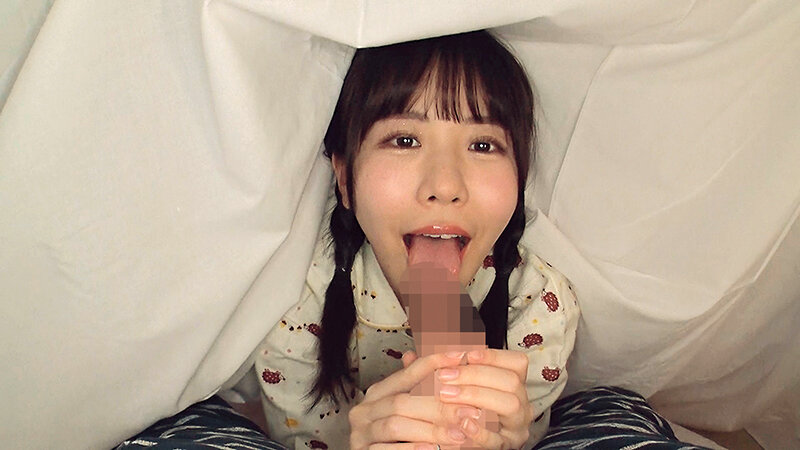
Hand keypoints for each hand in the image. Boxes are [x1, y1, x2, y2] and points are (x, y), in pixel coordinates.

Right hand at [348, 351, 483, 449]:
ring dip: (430, 430)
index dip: (432, 364)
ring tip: (458, 435)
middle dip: (438, 407)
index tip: (458, 357)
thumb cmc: (394, 436)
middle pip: (402, 402)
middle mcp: (365, 410)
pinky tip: (433, 449)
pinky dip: (412, 449)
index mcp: (377, 393)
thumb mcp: (405, 409)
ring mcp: (362, 432)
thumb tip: (430, 357)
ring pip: (395, 425)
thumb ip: (416, 387)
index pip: (405, 373)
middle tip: (469, 412)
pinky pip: (387, 449)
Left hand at [406, 349, 533, 448]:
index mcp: (512, 385)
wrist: (466, 442)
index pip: (516, 363)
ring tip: (447, 395)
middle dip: (476, 374)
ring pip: (509, 404)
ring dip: (476, 396)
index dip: (493, 355)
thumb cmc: (462, 413)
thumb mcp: (454, 389)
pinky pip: (498, 439)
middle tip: (444, 376)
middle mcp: (520, 404)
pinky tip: (461, 423)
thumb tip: (409, 356)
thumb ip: (435, 372)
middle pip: (511, 380)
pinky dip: (479, 430)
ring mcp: (516, 426)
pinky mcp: (507, 447)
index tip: (466, 354)